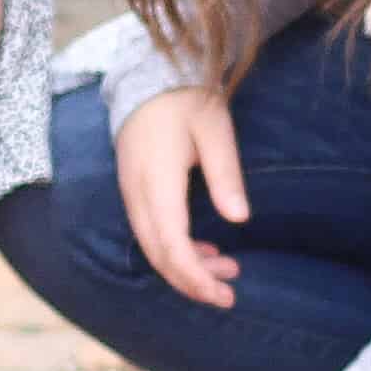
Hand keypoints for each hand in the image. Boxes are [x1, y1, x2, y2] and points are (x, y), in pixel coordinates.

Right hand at [113, 86, 247, 309]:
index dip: (196, 277)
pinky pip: (150, 232)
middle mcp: (137, 193)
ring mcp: (131, 192)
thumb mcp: (215, 131)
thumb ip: (225, 176)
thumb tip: (239, 219)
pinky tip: (204, 250)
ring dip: (186, 267)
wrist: (149, 76)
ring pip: (153, 247)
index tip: (224, 294)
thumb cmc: (187, 101)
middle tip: (229, 293)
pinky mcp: (134, 190)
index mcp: (157, 181)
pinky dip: (175, 249)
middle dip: (192, 282)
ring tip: (226, 270)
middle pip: (158, 255)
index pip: (171, 246)